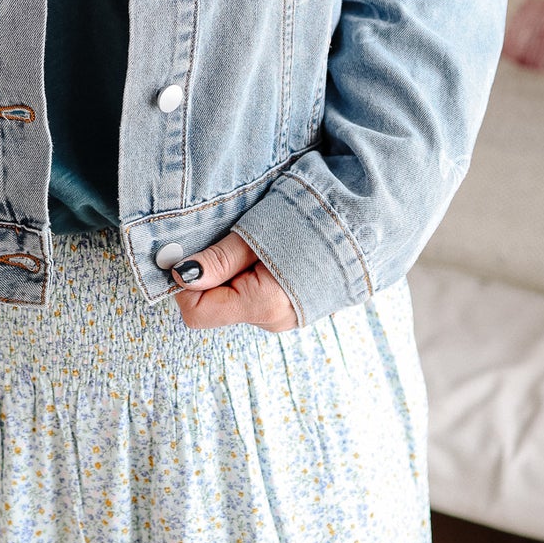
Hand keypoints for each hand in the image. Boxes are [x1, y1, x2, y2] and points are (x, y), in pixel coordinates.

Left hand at [170, 231, 298, 330]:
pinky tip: (269, 253)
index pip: (197, 312)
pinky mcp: (292, 307)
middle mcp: (270, 321)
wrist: (365, 224)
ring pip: (234, 300)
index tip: (192, 251)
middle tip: (231, 241)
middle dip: (212, 275)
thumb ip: (218, 259)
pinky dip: (250, 276)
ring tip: (257, 244)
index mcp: (261, 306)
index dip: (187, 282)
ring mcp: (283, 317)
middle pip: (215, 305)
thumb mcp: (257, 233)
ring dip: (232, 273)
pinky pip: (254, 297)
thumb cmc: (310, 221)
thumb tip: (179, 274)